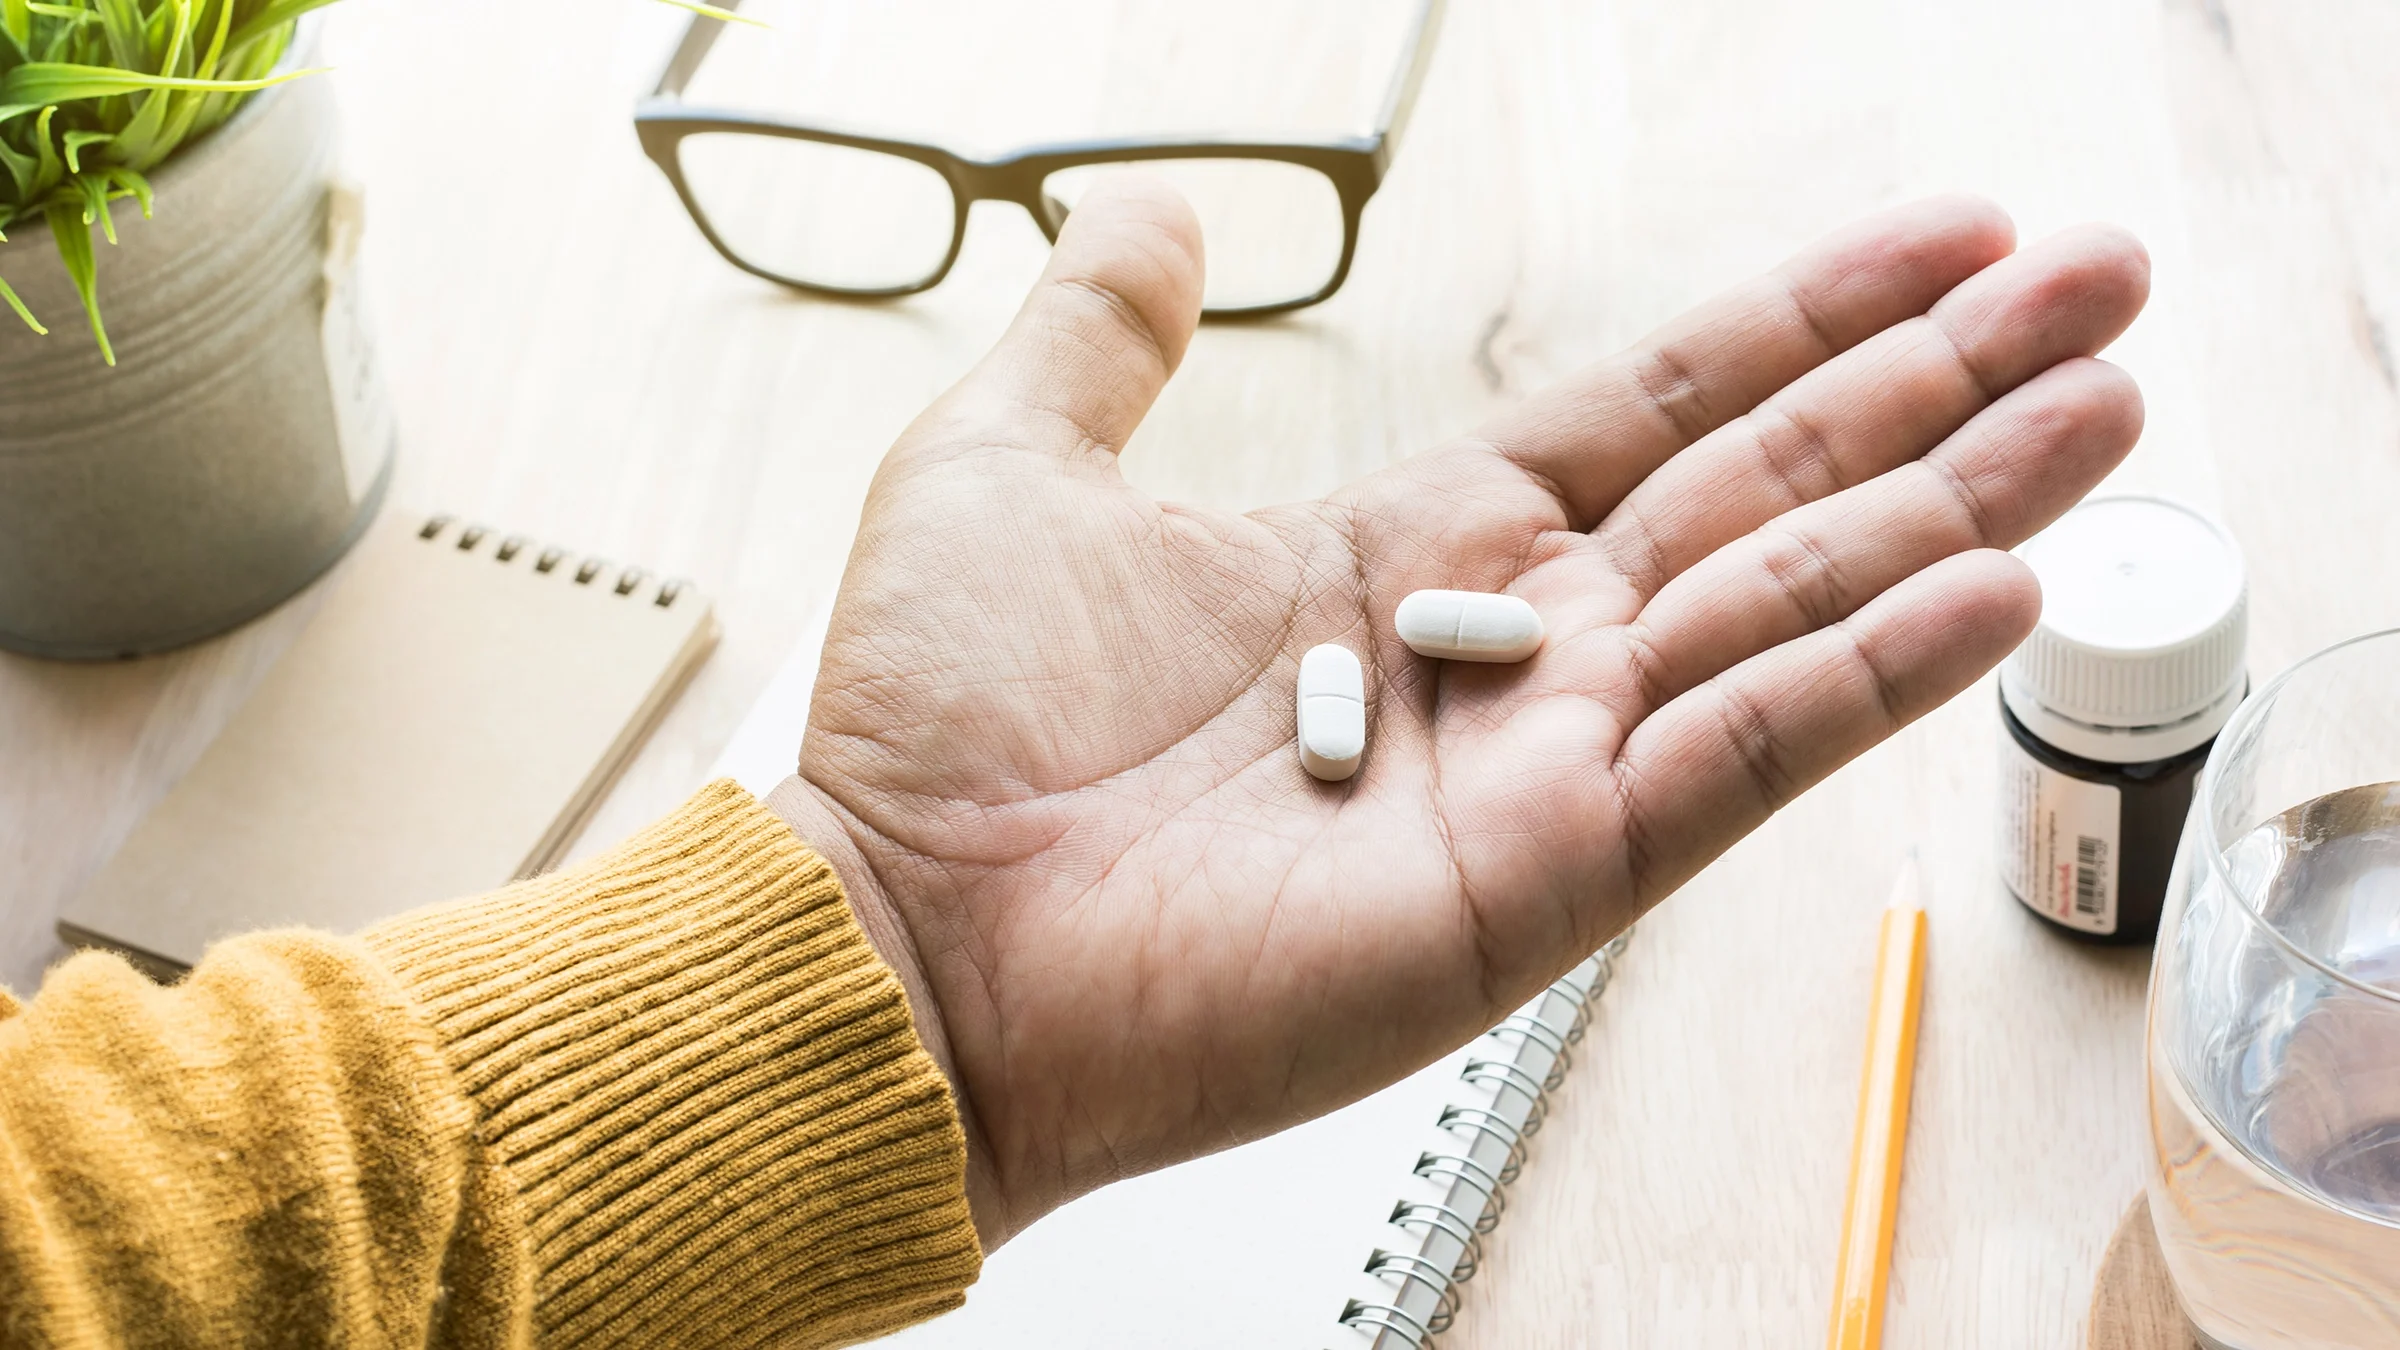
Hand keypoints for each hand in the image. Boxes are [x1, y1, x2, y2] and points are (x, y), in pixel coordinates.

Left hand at [765, 182, 2147, 1247]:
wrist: (902, 933)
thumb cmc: (939, 728)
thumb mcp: (1017, 461)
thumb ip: (1107, 333)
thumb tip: (1157, 212)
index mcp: (1413, 545)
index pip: (1659, 407)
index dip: (1804, 322)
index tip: (1945, 240)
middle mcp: (1505, 652)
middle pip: (1769, 490)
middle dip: (1941, 387)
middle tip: (2102, 287)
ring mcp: (1538, 768)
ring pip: (1789, 611)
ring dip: (1958, 508)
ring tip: (2107, 407)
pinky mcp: (1539, 880)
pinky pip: (1735, 761)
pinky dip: (1868, 676)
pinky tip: (1995, 589)